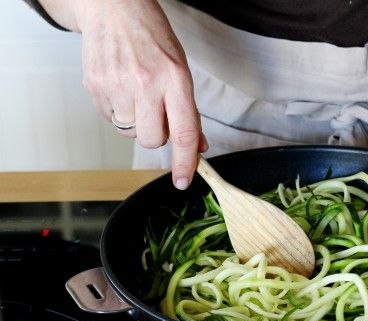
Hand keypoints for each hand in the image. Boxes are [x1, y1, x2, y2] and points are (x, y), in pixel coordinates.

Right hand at [76, 0, 206, 188]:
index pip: (183, 132)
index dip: (184, 162)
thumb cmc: (152, 38)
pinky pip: (110, 119)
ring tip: (136, 93)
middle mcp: (145, 82)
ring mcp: (117, 85)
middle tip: (156, 112)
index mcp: (174, 78)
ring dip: (136, 122)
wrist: (114, 9)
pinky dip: (118, 111)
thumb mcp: (181, 70)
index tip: (183, 181)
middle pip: (152, 139)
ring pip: (130, 133)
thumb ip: (189, 111)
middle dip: (156, 135)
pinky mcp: (95, 86)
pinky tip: (120, 87)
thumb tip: (198, 146)